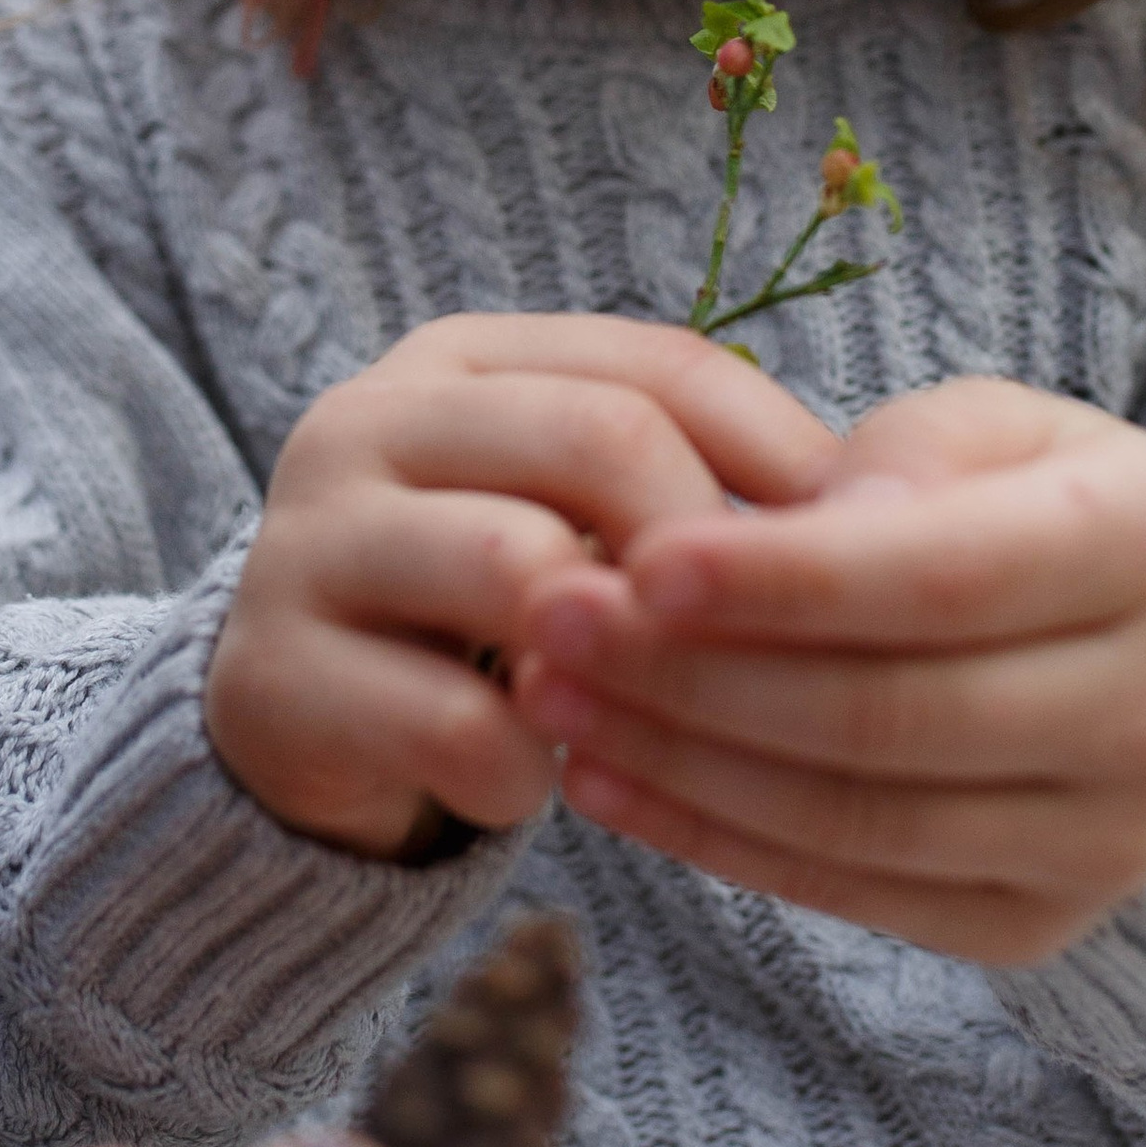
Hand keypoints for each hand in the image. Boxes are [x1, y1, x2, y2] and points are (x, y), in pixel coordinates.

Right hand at [209, 313, 841, 857]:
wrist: (289, 720)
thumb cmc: (476, 612)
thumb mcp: (565, 514)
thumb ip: (679, 481)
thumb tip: (871, 510)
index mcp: (460, 361)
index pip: (659, 364)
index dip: (779, 458)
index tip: (855, 555)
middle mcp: (368, 420)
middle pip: (598, 437)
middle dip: (705, 555)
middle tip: (751, 652)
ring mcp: (307, 542)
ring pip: (522, 569)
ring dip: (616, 667)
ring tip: (628, 719)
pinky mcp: (274, 675)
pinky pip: (460, 723)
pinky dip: (525, 775)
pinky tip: (523, 785)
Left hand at [513, 377, 1145, 966]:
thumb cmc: (1037, 508)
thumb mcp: (999, 429)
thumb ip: (907, 454)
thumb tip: (798, 524)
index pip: (944, 579)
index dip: (785, 581)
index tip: (642, 558)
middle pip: (888, 715)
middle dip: (694, 675)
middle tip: (551, 620)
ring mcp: (1102, 840)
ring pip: (855, 817)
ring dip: (680, 762)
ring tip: (553, 693)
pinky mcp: (1033, 924)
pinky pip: (849, 890)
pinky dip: (711, 838)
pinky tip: (606, 778)